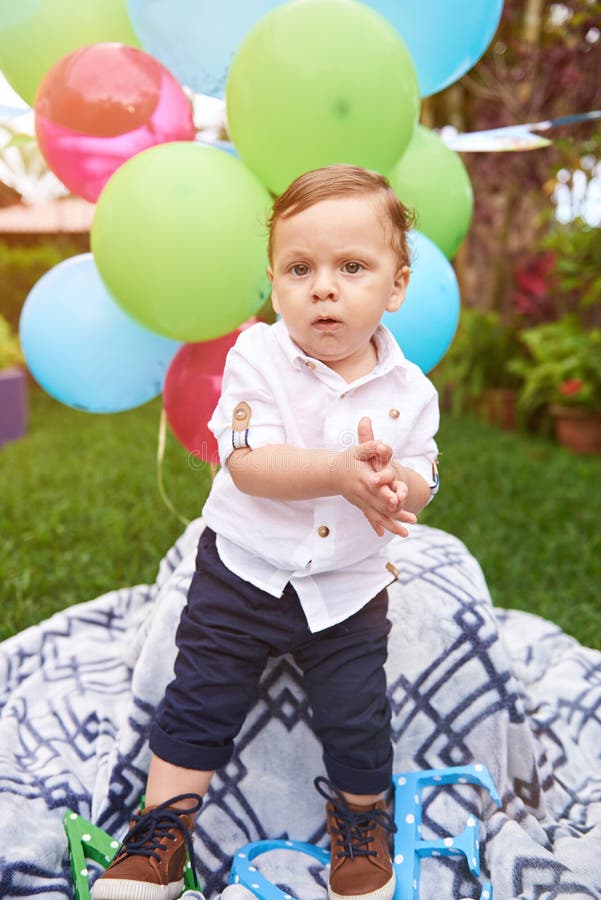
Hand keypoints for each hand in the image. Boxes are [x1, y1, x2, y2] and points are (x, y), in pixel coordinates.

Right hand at [334, 417, 415, 537]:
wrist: (330, 473)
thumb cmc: (348, 459)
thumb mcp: (358, 450)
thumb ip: (370, 447)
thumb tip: (382, 445)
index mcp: (363, 477)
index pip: (376, 487)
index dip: (385, 494)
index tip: (396, 501)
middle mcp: (362, 492)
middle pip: (381, 505)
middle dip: (397, 514)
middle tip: (413, 519)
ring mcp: (360, 501)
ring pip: (377, 515)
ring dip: (391, 525)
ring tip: (406, 533)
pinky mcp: (360, 505)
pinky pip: (369, 517)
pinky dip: (376, 526)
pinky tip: (382, 534)